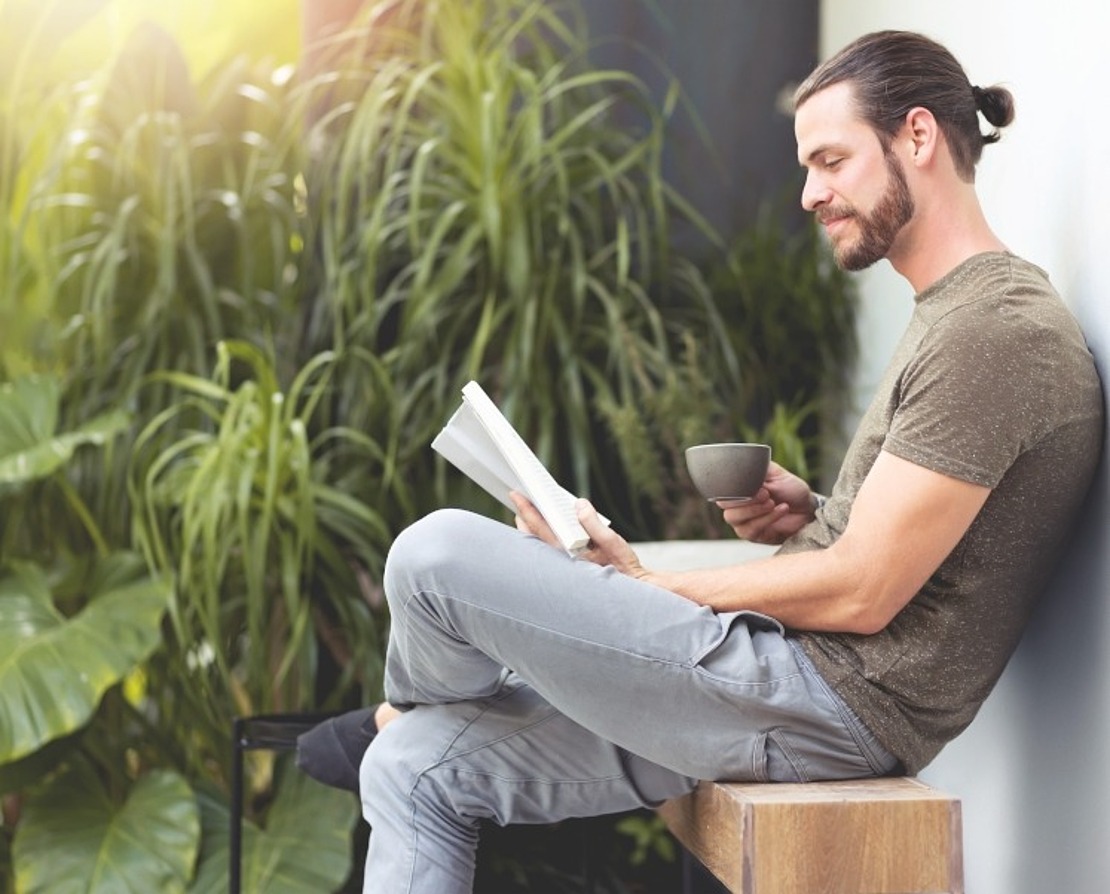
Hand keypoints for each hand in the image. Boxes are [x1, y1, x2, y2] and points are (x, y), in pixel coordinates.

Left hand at [511, 492, 645, 577]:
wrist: (631, 592)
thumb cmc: (622, 568)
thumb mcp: (611, 542)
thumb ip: (593, 523)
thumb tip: (579, 505)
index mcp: (569, 553)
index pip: (542, 529)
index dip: (528, 511)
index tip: (517, 496)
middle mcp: (562, 561)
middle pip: (535, 538)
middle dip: (524, 519)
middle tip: (517, 501)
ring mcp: (564, 566)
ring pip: (540, 545)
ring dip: (531, 529)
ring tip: (525, 514)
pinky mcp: (570, 568)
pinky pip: (550, 550)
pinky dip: (544, 537)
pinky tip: (545, 530)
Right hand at [719, 462, 815, 544]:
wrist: (807, 508)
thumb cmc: (791, 490)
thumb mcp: (775, 473)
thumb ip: (757, 470)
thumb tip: (742, 466)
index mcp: (738, 489)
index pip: (722, 489)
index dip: (733, 488)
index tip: (754, 485)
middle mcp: (736, 505)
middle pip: (724, 505)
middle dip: (745, 499)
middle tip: (766, 494)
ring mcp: (742, 522)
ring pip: (733, 517)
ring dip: (755, 509)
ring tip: (772, 502)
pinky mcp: (753, 535)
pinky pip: (751, 529)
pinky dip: (767, 518)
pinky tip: (781, 509)